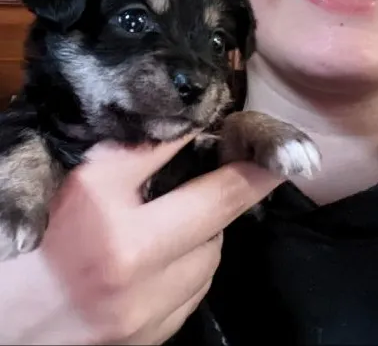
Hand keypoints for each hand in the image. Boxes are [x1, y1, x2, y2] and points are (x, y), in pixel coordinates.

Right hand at [0, 136, 280, 344]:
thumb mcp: (82, 180)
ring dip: (203, 237)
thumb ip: (138, 153)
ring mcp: (146, 318)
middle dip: (223, 197)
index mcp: (118, 227)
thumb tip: (189, 128)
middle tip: (218, 178)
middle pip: (218, 227)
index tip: (276, 152)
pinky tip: (161, 259)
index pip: (211, 189)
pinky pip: (190, 299)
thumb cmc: (37, 236)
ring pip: (209, 265)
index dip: (250, 167)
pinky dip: (187, 273)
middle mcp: (138, 275)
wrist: (9, 314)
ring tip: (173, 220)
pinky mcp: (148, 342)